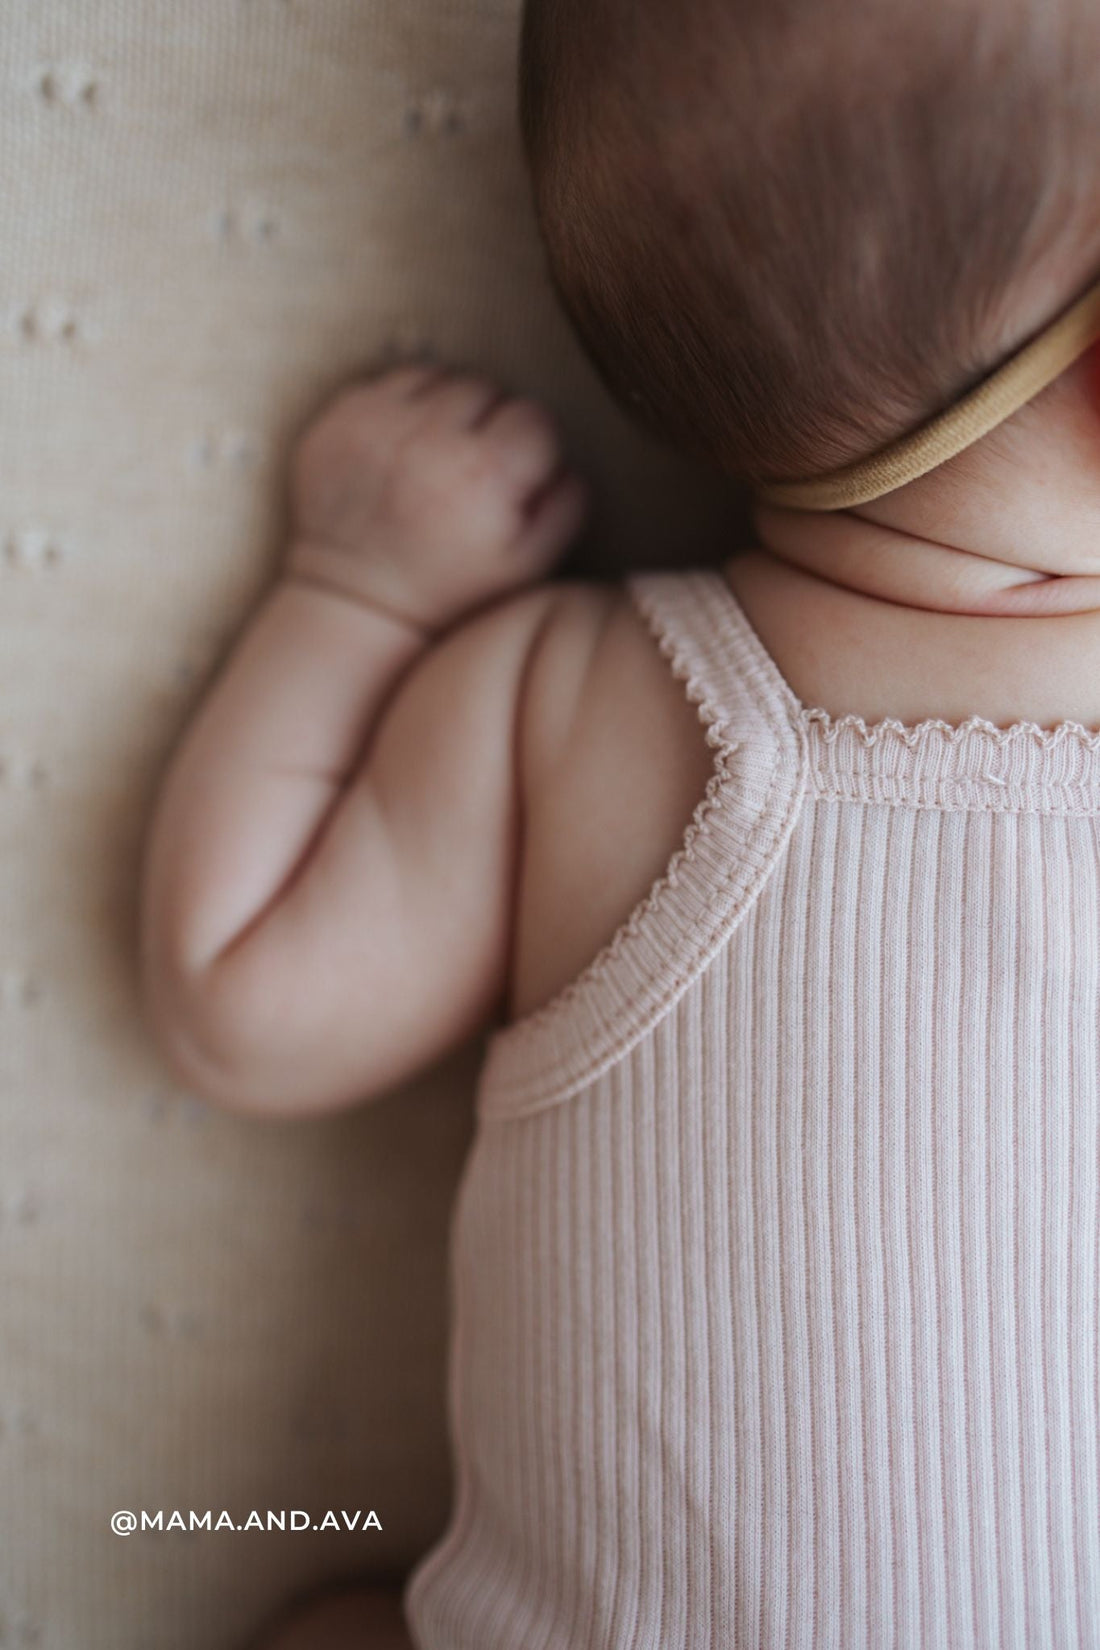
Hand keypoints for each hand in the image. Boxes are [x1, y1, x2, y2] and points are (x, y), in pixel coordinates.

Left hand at [285, 363, 591, 632]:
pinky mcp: (340, 416)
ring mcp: (378, 422)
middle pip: (487, 389)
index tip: (515, 475)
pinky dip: (405, 405)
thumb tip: (567, 458)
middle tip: (476, 469)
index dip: (533, 445)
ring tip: (441, 457)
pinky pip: (391, 381)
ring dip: (448, 407)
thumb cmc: (452, 590)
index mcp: (483, 475)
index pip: (535, 417)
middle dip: (490, 422)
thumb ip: (566, 505)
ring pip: (441, 377)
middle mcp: (428, 439)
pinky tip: (405, 449)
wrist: (356, 604)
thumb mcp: (528, 566)